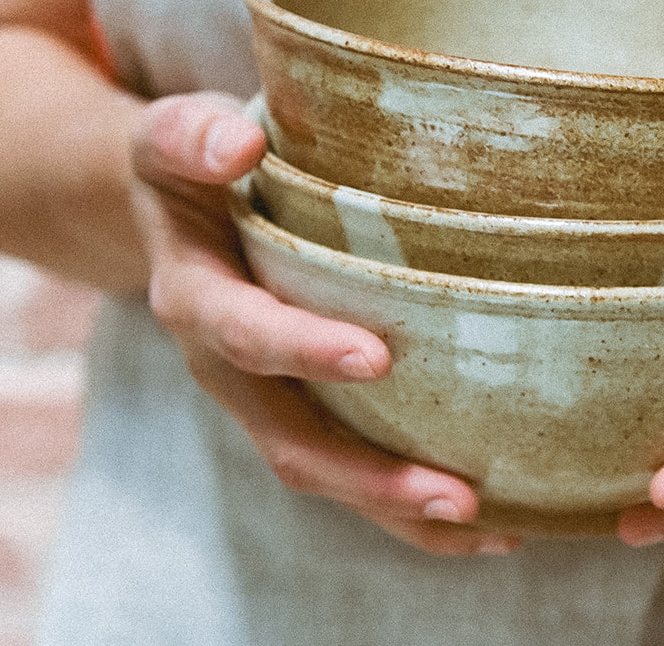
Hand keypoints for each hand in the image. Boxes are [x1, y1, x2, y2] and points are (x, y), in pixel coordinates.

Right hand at [128, 91, 520, 555]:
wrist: (177, 213)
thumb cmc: (195, 166)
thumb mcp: (171, 138)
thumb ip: (194, 138)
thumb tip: (240, 144)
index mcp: (196, 299)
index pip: (248, 334)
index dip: (303, 350)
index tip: (376, 357)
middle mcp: (227, 369)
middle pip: (293, 441)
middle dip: (371, 477)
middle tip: (458, 493)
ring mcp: (266, 402)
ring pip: (327, 476)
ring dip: (400, 509)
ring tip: (489, 525)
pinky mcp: (304, 414)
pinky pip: (352, 474)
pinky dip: (411, 508)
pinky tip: (492, 521)